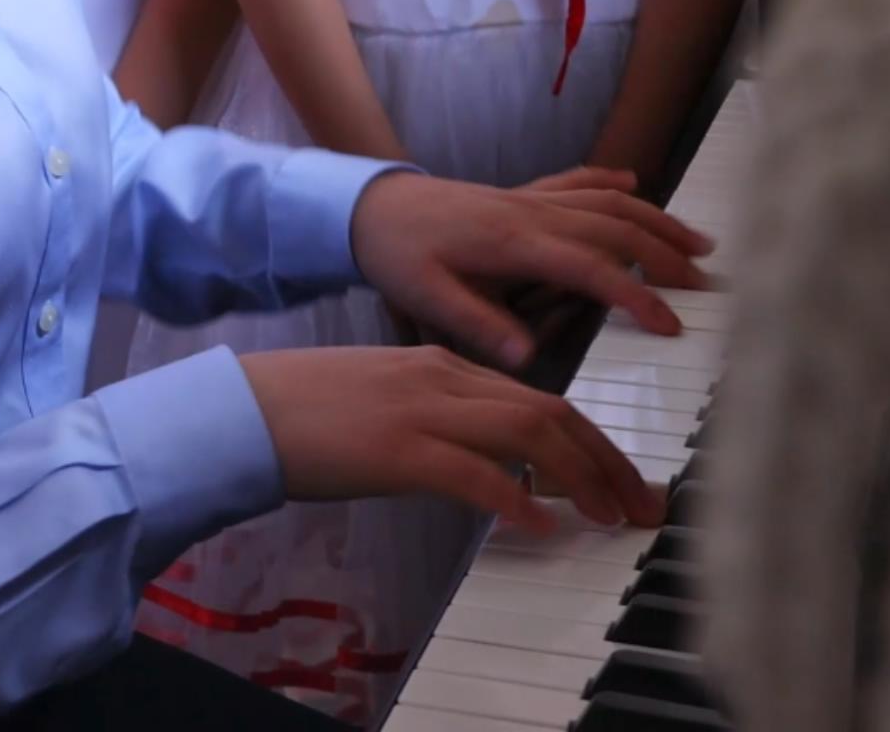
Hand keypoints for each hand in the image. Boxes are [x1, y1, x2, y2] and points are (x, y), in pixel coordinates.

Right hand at [242, 345, 661, 532]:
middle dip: (607, 461)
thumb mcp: (389, 401)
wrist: (245, 406)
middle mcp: (442, 379)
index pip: (539, 398)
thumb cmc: (309, 411)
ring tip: (610, 517)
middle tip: (643, 504)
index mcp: (442, 365)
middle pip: (550, 411)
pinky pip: (471, 472)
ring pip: (526, 432)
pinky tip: (538, 524)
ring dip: (581, 477)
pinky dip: (513, 496)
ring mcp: (421, 411)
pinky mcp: (396, 448)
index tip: (623, 479)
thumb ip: (442, 420)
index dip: (592, 440)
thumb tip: (492, 465)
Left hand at [347, 167, 712, 366]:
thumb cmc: (397, 253)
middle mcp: (531, 213)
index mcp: (512, 241)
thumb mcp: (426, 296)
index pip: (590, 268)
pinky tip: (636, 184)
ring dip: (656, 221)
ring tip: (698, 245)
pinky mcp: (521, 194)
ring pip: (608, 202)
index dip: (634, 295)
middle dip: (666, 256)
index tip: (670, 324)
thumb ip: (478, 323)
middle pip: (616, 228)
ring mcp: (529, 199)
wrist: (367, 206)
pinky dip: (610, 183)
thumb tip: (528, 357)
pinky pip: (576, 181)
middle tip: (707, 287)